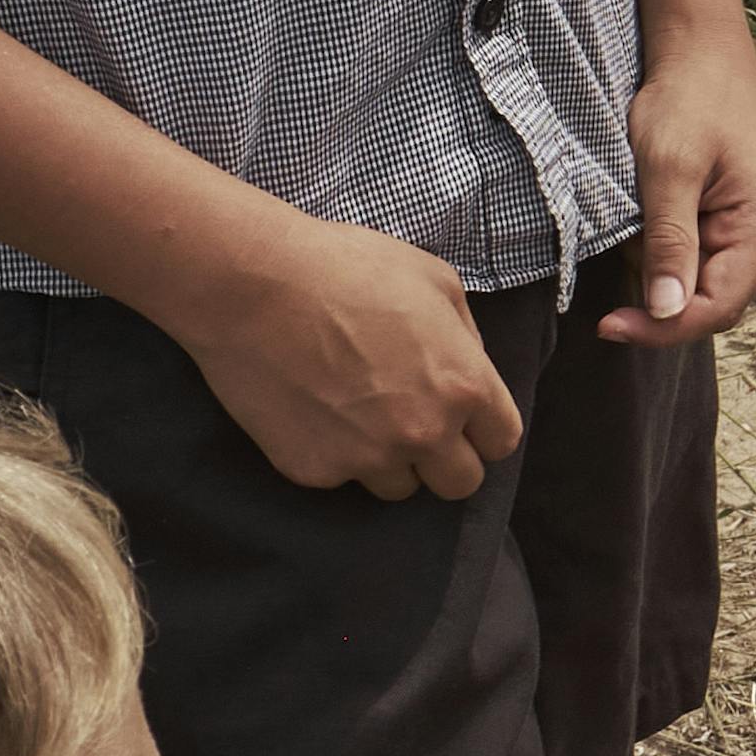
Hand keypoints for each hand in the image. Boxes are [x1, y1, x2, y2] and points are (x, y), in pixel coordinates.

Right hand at [170, 213, 522, 501]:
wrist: (253, 285)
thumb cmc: (348, 268)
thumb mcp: (436, 282)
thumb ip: (466, 339)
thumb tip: (470, 369)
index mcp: (464, 387)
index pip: (501, 442)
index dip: (484, 430)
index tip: (464, 419)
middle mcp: (423, 433)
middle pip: (460, 484)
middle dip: (445, 460)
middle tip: (415, 426)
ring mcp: (366, 458)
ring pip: (398, 487)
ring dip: (389, 460)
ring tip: (359, 413)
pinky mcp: (313, 470)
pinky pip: (339, 477)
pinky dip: (333, 453)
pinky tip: (314, 410)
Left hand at [601, 26, 755, 347]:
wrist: (704, 52)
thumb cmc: (688, 99)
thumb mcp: (668, 169)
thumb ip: (669, 243)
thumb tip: (666, 312)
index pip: (716, 308)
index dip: (662, 327)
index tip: (607, 326)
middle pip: (712, 301)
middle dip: (659, 292)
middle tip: (615, 256)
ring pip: (702, 282)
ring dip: (659, 265)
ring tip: (636, 215)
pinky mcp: (743, 221)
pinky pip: (702, 257)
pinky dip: (666, 247)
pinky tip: (649, 212)